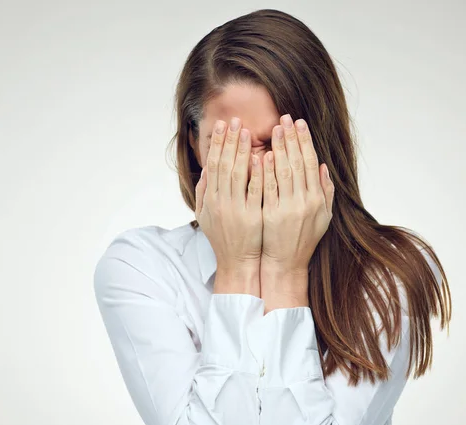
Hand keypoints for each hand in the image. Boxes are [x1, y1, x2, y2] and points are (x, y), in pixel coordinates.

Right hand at [195, 117, 263, 273]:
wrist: (237, 263)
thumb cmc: (223, 238)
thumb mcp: (205, 216)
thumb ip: (204, 192)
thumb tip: (206, 169)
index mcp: (210, 199)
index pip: (213, 165)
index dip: (218, 144)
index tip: (223, 125)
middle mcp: (220, 202)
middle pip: (225, 165)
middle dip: (230, 141)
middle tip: (235, 121)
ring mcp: (236, 210)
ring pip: (238, 175)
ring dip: (242, 152)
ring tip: (247, 132)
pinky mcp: (252, 217)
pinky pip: (255, 191)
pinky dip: (258, 173)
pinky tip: (261, 157)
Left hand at [261, 114, 334, 275]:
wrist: (286, 263)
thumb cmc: (304, 238)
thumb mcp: (323, 216)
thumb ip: (325, 190)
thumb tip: (322, 165)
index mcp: (317, 199)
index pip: (311, 163)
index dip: (305, 141)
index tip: (300, 123)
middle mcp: (305, 202)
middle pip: (298, 163)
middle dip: (292, 138)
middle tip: (286, 118)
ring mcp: (288, 208)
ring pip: (284, 171)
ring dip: (280, 148)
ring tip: (275, 129)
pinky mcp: (271, 215)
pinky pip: (268, 188)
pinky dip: (266, 170)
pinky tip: (264, 154)